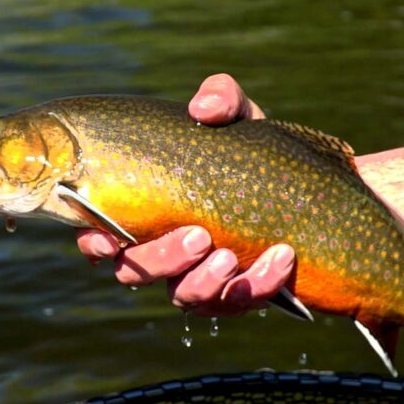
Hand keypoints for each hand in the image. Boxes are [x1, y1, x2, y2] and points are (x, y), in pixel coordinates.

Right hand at [76, 73, 295, 316]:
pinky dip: (258, 284)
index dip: (94, 244)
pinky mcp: (236, 297)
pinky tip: (282, 256)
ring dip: (202, 282)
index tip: (109, 241)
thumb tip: (202, 109)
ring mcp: (197, 280)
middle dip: (162, 259)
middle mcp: (162, 253)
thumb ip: (221, 98)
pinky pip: (236, 305)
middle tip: (199, 235)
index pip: (99, 238)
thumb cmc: (251, 152)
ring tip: (230, 255)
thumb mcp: (239, 118)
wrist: (309, 189)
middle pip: (135, 274)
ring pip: (182, 297)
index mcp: (144, 213)